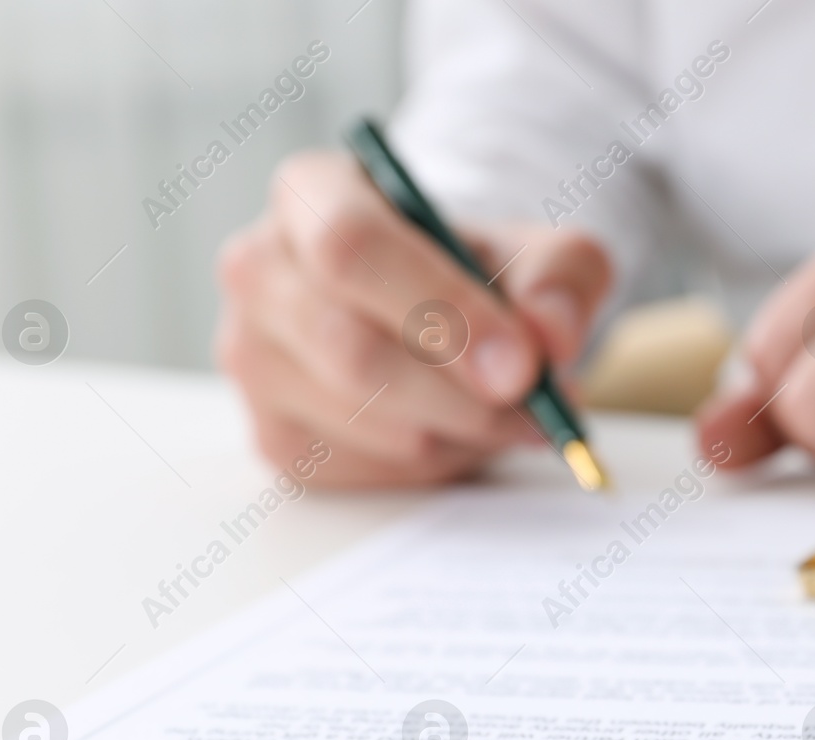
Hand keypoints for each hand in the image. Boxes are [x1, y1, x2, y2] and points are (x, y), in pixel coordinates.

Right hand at [216, 151, 611, 486]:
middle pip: (347, 347)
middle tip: (531, 404)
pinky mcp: (273, 435)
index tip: (519, 363)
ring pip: (359, 419)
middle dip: (455, 391)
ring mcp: (253, 360)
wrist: (438, 319)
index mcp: (310, 194)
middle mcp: (259, 272)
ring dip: (455, 430)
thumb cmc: (474, 274)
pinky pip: (359, 469)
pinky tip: (459, 430)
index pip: (351, 246)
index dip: (439, 309)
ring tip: (509, 410)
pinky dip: (432, 463)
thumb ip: (561, 277)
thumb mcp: (538, 252)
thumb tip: (550, 334)